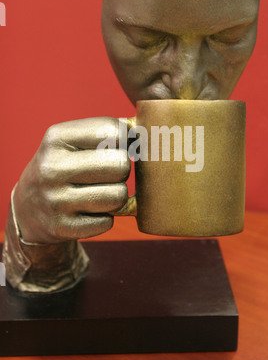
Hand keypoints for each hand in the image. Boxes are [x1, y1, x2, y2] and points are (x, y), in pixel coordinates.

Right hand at [13, 118, 129, 243]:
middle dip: (122, 170)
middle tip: (110, 172)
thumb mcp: (72, 141)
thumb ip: (108, 132)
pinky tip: (90, 210)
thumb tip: (148, 131)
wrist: (28, 207)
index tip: (121, 146)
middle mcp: (51, 167)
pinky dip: (105, 217)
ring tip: (101, 191)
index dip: (127, 140)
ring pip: (118, 196)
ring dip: (117, 196)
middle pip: (121, 165)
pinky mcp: (61, 228)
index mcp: (56, 138)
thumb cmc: (64, 166)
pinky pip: (108, 222)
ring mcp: (55, 200)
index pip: (113, 131)